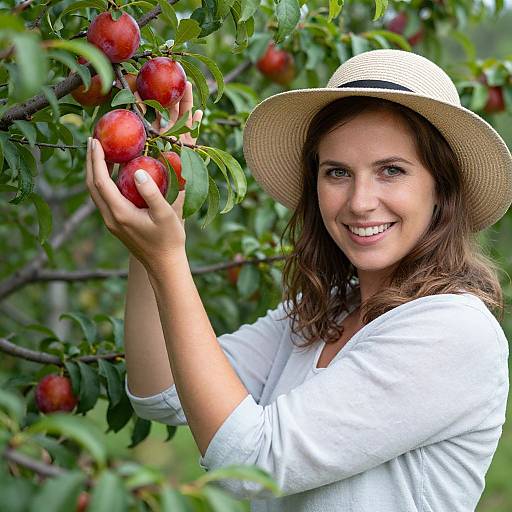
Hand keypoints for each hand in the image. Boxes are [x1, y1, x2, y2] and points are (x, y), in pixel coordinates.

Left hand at [85, 81, 202, 273]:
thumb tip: (137, 172)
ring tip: (100, 153)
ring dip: (95, 171)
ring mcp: (111, 222)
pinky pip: (103, 198)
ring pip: (95, 193)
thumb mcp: (165, 214)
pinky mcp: (116, 224)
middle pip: (91, 185)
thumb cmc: (169, 239)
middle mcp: (110, 217)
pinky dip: (103, 182)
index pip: (100, 181)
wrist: (164, 264)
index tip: (96, 141)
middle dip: (90, 162)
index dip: (96, 160)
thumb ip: (151, 193)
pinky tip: (113, 174)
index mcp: (120, 213)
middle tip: (93, 141)